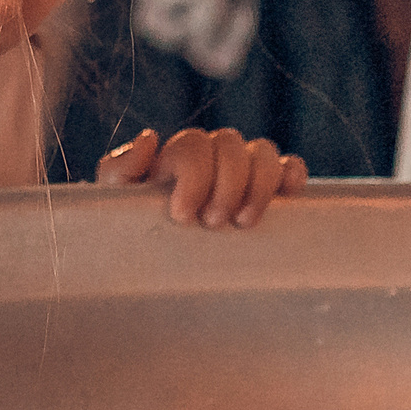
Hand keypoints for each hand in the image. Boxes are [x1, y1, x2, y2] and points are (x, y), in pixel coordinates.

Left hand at [96, 126, 304, 227]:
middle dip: (225, 184)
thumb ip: (120, 170)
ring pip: (263, 152)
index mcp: (177, 158)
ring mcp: (243, 171)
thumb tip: (150, 139)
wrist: (156, 270)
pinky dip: (292, 174)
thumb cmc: (136, 234)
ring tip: (244, 223)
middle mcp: (212, 157)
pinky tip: (288, 195)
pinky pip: (290, 166)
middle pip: (231, 144)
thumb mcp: (117, 205)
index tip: (183, 215)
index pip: (194, 145)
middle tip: (212, 224)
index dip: (194, 175)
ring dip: (259, 184)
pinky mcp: (271, 190)